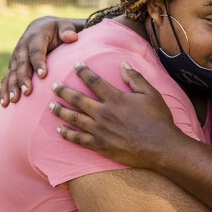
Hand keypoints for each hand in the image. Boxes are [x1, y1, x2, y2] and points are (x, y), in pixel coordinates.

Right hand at [0, 16, 81, 106]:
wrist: (41, 27)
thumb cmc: (59, 28)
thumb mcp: (66, 25)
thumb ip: (69, 30)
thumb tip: (71, 37)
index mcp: (36, 37)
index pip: (36, 51)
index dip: (39, 62)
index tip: (43, 75)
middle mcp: (23, 47)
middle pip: (22, 64)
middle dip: (23, 79)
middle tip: (27, 92)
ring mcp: (16, 57)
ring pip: (12, 73)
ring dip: (12, 87)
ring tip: (13, 100)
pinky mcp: (13, 65)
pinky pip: (7, 77)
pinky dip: (4, 89)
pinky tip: (4, 102)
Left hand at [48, 61, 188, 168]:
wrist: (160, 146)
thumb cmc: (158, 119)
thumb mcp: (152, 94)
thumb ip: (135, 79)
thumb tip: (123, 64)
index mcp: (116, 98)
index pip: (94, 81)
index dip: (84, 72)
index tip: (76, 65)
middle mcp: (104, 113)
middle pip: (78, 99)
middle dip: (64, 91)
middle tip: (54, 86)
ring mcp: (99, 130)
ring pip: (74, 118)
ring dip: (60, 110)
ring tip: (51, 105)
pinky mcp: (100, 145)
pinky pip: (78, 139)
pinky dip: (67, 134)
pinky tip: (59, 129)